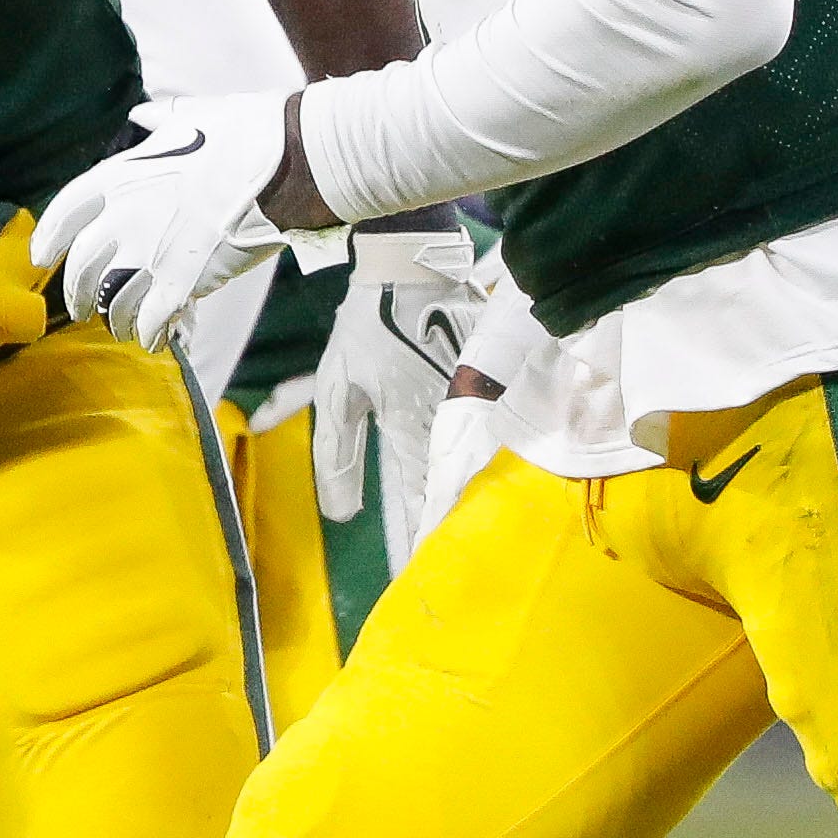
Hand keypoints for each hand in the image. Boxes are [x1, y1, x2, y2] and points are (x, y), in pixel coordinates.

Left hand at [31, 94, 296, 352]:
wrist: (284, 161)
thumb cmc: (242, 133)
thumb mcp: (189, 115)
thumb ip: (158, 122)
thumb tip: (142, 115)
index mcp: (119, 175)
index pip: (65, 212)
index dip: (49, 239)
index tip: (42, 258)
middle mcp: (123, 215)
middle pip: (81, 266)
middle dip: (77, 293)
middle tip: (82, 309)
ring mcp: (150, 250)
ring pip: (112, 300)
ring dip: (114, 320)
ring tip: (121, 329)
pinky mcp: (182, 280)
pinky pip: (150, 319)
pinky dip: (148, 334)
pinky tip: (153, 341)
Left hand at [312, 230, 491, 570]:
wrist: (410, 263)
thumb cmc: (367, 325)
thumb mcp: (337, 385)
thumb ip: (338, 451)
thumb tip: (341, 515)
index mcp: (404, 414)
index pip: (411, 490)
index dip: (414, 533)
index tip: (416, 574)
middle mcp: (444, 410)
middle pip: (452, 482)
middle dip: (451, 528)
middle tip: (452, 571)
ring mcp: (473, 393)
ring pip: (477, 459)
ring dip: (474, 499)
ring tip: (476, 542)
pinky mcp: (492, 377)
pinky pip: (494, 429)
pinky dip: (494, 459)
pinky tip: (501, 486)